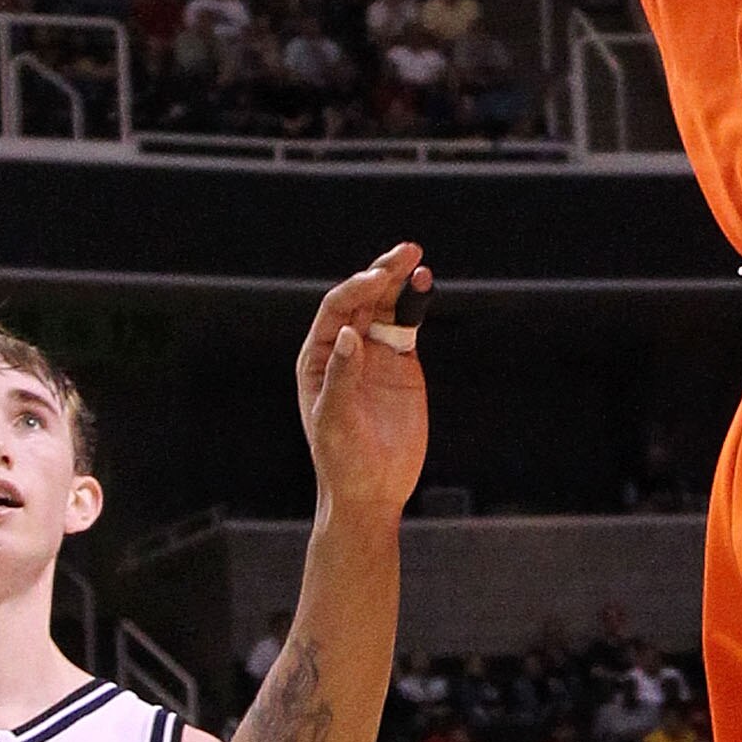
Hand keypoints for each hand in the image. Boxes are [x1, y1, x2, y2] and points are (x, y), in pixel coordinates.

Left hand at [296, 245, 429, 519]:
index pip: (337, 311)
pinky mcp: (402, 364)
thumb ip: (342, 377)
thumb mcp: (335, 422)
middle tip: (405, 251)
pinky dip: (415, 305)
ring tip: (416, 259)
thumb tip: (350, 335)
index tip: (378, 280)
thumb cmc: (342, 461)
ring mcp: (375, 354)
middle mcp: (345, 349)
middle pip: (362, 299)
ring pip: (386, 307)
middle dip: (381, 273)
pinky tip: (423, 286)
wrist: (372, 490)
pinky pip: (408, 326)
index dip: (356, 290)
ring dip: (399, 282)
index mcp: (318, 358)